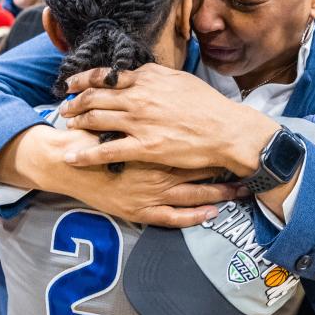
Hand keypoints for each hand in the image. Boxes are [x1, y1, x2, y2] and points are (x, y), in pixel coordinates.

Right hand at [49, 127, 239, 226]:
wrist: (66, 164)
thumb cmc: (92, 139)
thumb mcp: (120, 118)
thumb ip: (143, 110)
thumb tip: (163, 98)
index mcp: (155, 143)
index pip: (194, 144)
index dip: (216, 143)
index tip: (236, 141)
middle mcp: (157, 168)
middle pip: (200, 168)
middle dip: (225, 168)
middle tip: (248, 167)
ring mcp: (151, 191)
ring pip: (193, 193)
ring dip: (219, 193)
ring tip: (241, 192)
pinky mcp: (142, 210)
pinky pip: (175, 216)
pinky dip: (195, 216)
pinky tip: (212, 214)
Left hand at [60, 64, 279, 175]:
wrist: (226, 130)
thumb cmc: (208, 106)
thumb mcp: (181, 80)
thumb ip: (155, 77)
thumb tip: (140, 74)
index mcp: (148, 79)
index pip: (106, 75)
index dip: (84, 79)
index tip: (72, 83)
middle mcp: (139, 97)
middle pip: (95, 96)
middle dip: (75, 101)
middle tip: (64, 106)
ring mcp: (140, 122)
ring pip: (96, 119)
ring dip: (76, 121)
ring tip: (66, 124)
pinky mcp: (144, 147)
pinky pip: (107, 151)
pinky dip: (85, 154)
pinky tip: (71, 156)